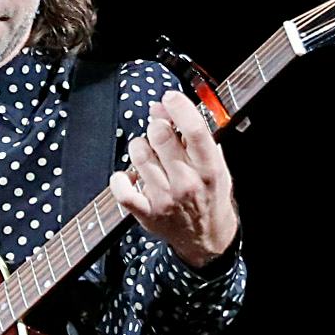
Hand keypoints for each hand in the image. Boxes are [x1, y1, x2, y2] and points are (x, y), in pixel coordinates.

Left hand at [110, 89, 238, 267]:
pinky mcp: (146, 213)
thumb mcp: (214, 163)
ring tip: (148, 152)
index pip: (194, 130)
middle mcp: (187, 183)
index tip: (169, 98)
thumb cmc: (209, 194)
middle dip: (156, 124)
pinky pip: (121, 190)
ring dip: (139, 147)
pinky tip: (128, 175)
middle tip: (158, 128)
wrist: (206, 236)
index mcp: (210, 169)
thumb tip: (163, 106)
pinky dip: (119, 178)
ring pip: (139, 156)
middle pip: (161, 137)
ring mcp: (165, 199)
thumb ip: (193, 134)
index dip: (178, 107)